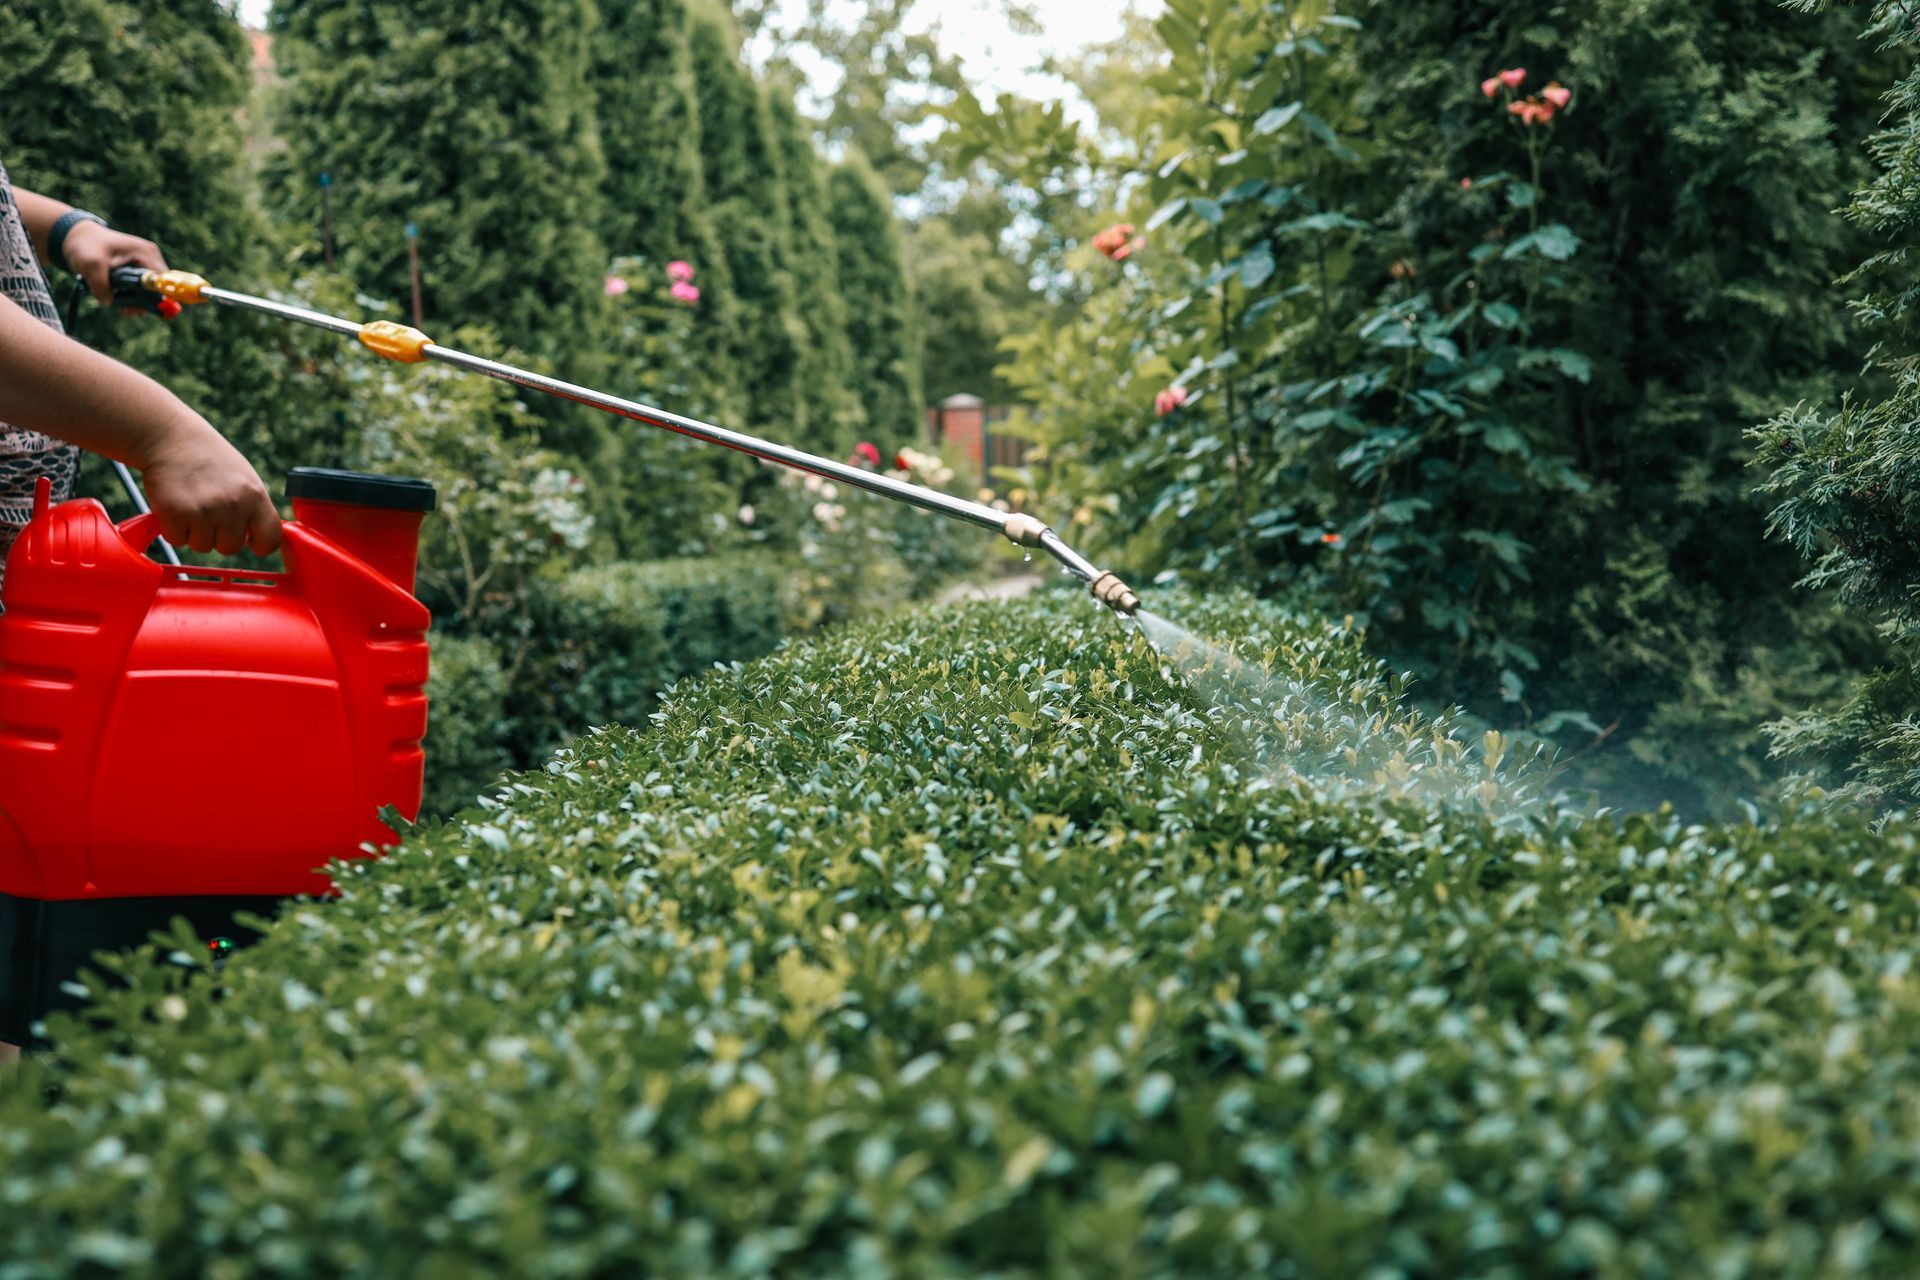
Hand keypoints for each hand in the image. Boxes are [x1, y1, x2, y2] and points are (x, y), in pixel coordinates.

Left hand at [59, 221, 166, 311]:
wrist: (76, 237)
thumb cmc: (85, 245)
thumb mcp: (90, 264)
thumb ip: (100, 285)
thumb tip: (108, 302)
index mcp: (146, 254)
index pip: (162, 282)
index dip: (155, 299)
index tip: (136, 309)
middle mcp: (151, 258)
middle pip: (158, 288)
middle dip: (143, 303)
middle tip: (125, 310)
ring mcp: (145, 263)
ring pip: (150, 291)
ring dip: (136, 302)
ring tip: (119, 306)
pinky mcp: (138, 269)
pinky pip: (142, 289)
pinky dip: (132, 297)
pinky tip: (118, 298)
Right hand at [138, 414, 282, 556]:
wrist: (170, 436)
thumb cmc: (210, 459)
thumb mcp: (245, 479)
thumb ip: (254, 508)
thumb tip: (259, 539)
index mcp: (255, 495)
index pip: (271, 539)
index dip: (259, 544)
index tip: (249, 540)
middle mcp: (233, 505)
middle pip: (230, 548)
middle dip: (217, 535)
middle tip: (207, 508)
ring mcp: (204, 511)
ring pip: (202, 546)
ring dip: (193, 531)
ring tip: (191, 502)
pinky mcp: (176, 514)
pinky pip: (177, 540)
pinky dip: (172, 528)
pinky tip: (174, 503)